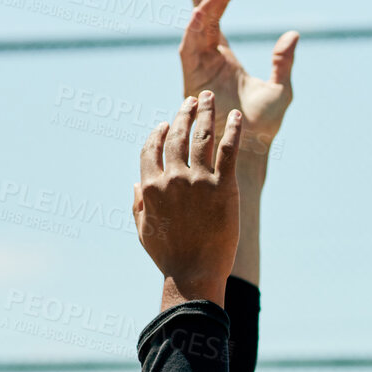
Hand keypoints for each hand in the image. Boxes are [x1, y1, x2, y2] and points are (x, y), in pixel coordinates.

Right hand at [134, 92, 241, 305]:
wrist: (194, 273)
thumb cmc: (168, 256)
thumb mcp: (143, 230)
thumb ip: (138, 204)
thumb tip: (136, 183)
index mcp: (151, 186)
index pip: (151, 149)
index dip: (157, 133)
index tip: (163, 124)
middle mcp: (173, 178)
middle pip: (177, 136)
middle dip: (183, 113)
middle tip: (192, 100)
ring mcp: (198, 181)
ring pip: (201, 137)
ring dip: (204, 113)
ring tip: (208, 99)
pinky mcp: (224, 187)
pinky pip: (229, 151)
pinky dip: (233, 130)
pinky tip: (236, 117)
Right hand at [179, 0, 296, 153]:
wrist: (248, 147)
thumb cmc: (265, 125)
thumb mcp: (281, 89)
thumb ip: (285, 62)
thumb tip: (293, 34)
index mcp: (227, 62)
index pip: (217, 25)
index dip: (220, 3)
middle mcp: (209, 62)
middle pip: (205, 23)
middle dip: (212, 1)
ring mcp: (199, 69)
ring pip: (195, 32)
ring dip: (203, 12)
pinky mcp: (191, 78)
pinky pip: (189, 48)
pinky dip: (193, 30)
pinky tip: (202, 15)